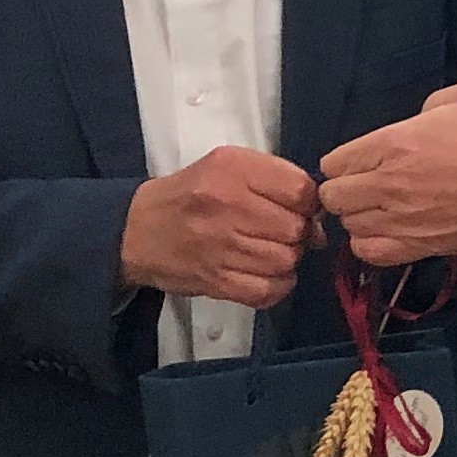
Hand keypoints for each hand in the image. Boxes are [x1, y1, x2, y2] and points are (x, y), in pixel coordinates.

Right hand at [120, 146, 317, 310]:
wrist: (137, 230)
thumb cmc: (192, 193)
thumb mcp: (228, 166)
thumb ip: (277, 181)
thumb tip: (319, 221)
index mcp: (233, 169)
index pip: (300, 190)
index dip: (309, 204)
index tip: (300, 209)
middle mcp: (227, 205)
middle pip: (296, 229)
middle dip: (299, 234)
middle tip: (283, 233)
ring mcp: (220, 247)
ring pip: (285, 261)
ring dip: (287, 260)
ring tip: (270, 251)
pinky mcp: (215, 281)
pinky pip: (267, 291)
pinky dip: (277, 286)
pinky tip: (267, 274)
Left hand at [320, 83, 456, 266]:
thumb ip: (432, 103)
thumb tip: (418, 123)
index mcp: (396, 143)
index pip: (334, 162)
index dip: (346, 160)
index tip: (364, 160)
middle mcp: (389, 184)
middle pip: (334, 197)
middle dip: (345, 189)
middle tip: (369, 185)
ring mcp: (403, 220)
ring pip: (348, 227)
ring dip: (359, 217)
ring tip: (381, 210)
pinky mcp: (421, 247)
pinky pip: (370, 254)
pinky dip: (370, 244)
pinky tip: (388, 232)